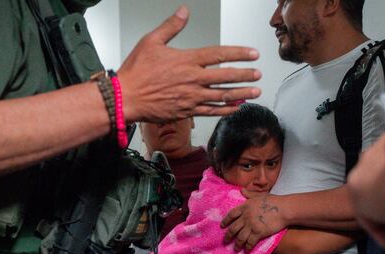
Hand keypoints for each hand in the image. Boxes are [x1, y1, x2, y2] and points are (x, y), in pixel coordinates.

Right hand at [119, 6, 261, 121]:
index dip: (239, 53)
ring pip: (222, 95)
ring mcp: (191, 97)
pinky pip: (211, 111)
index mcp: (187, 60)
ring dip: (241, 93)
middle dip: (245, 75)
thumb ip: (171, 26)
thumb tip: (184, 11)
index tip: (253, 54)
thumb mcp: (151, 41)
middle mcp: (192, 79)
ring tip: (255, 92)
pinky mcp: (187, 111)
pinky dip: (225, 110)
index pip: (219, 55)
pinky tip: (235, 108)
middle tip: (258, 74)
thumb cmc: (136, 71)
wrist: (126, 97)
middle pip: (226, 76)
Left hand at [221, 191, 287, 251]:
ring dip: (237, 244)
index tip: (222, 226)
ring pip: (240, 237)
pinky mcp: (258, 233)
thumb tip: (242, 190)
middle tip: (226, 241)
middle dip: (228, 236)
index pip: (231, 215)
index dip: (225, 221)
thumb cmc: (273, 201)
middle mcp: (246, 217)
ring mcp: (251, 225)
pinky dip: (247, 247)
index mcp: (245, 207)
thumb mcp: (259, 195)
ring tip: (235, 248)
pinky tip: (246, 250)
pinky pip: (250, 242)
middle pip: (233, 228)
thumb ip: (249, 194)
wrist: (284, 209)